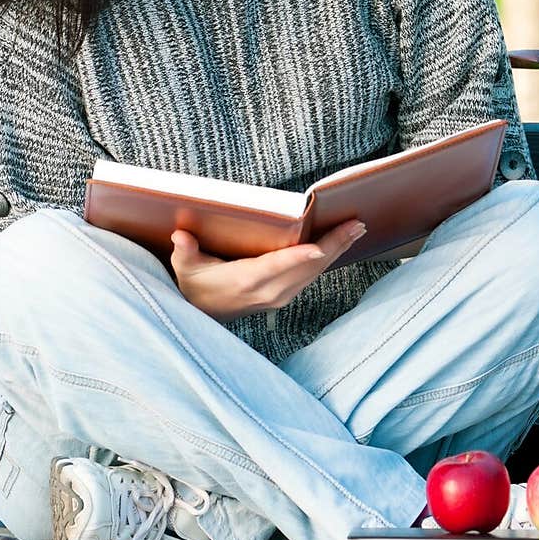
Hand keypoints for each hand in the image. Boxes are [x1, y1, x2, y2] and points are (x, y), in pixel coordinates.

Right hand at [169, 219, 367, 322]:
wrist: (200, 315)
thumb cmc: (194, 285)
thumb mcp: (185, 268)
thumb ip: (185, 251)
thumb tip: (180, 236)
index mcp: (246, 281)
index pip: (277, 267)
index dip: (299, 258)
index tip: (320, 248)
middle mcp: (268, 291)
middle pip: (307, 268)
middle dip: (334, 246)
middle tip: (357, 224)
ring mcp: (279, 297)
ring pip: (314, 273)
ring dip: (336, 251)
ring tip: (356, 230)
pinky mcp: (283, 297)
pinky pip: (311, 277)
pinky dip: (327, 260)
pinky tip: (339, 245)